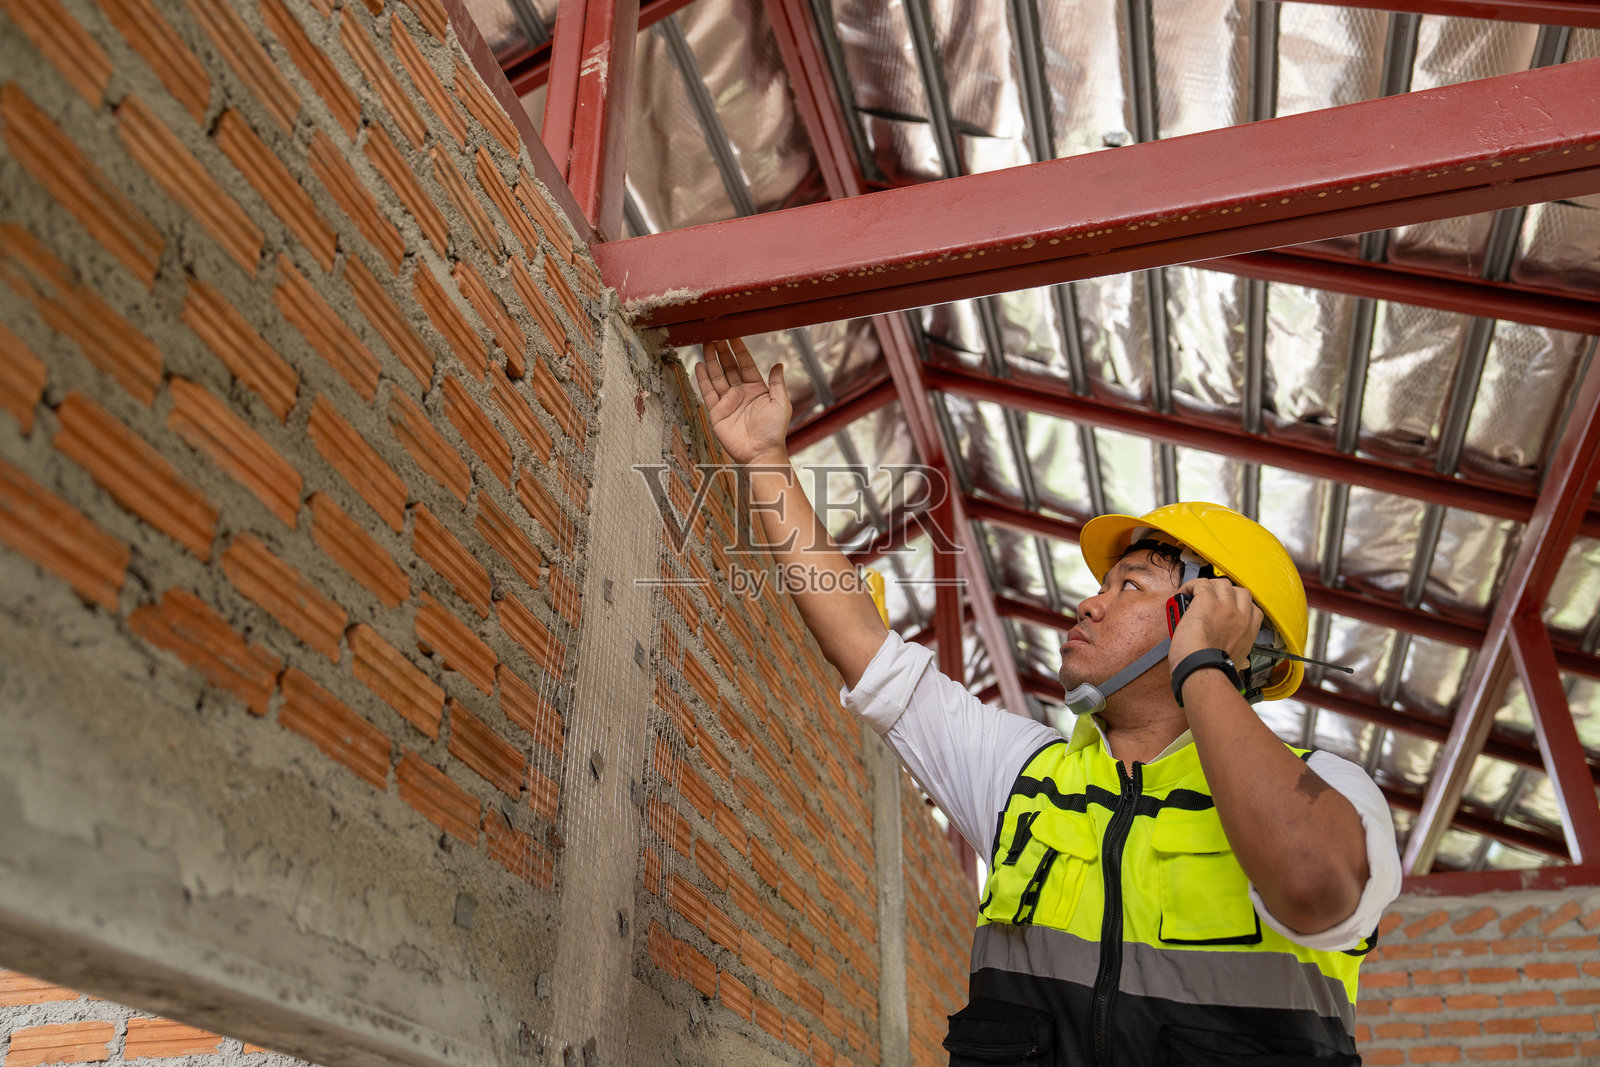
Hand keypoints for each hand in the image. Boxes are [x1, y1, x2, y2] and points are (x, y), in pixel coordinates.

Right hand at [693, 339, 791, 465]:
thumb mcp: (781, 403)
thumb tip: (779, 364)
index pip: (746, 364)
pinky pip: (708, 392)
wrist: (761, 452)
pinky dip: (703, 379)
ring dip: (711, 360)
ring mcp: (728, 402)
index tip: (733, 336)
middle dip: (722, 352)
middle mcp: (741, 393)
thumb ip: (777, 383)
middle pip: (729, 367)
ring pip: (717, 376)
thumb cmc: (774, 431)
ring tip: (706, 344)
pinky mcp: (717, 412)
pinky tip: (700, 365)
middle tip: (716, 336)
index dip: (739, 350)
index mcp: (757, 389)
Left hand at [1167, 578, 1260, 672]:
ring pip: (1221, 584)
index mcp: (1248, 631)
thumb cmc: (1214, 670)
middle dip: (1226, 592)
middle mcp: (1240, 616)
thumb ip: (1240, 657)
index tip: (1230, 607)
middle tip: (1212, 598)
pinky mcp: (1207, 602)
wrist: (1202, 669)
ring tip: (1197, 594)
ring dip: (1209, 586)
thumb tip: (1241, 663)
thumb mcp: (1238, 664)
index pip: (1253, 609)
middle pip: (1240, 591)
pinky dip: (1191, 585)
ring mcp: (1225, 607)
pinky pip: (1200, 583)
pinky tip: (1184, 592)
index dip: (1241, 604)